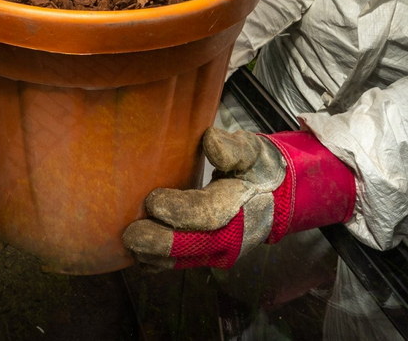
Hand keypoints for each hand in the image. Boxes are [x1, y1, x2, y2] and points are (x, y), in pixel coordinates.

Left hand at [122, 127, 355, 268]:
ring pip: (186, 260)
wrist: (276, 196)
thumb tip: (211, 143)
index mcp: (242, 205)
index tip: (152, 200)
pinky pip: (184, 263)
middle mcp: (233, 235)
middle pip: (195, 244)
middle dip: (162, 243)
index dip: (180, 211)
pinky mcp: (210, 255)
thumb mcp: (252, 151)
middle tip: (132, 235)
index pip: (208, 212)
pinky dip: (161, 263)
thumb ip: (234, 148)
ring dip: (157, 257)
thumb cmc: (257, 168)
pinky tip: (140, 258)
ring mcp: (221, 250)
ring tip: (131, 247)